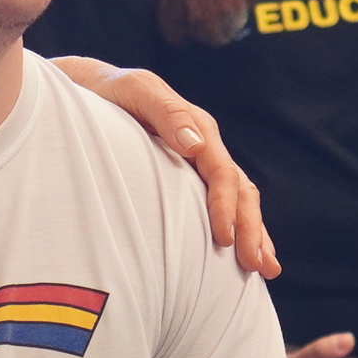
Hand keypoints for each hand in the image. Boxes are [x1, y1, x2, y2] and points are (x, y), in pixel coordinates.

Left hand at [49, 57, 277, 277]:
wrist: (92, 88)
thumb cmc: (109, 92)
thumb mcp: (136, 90)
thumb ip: (166, 113)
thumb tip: (196, 145)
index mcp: (198, 127)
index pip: (222, 172)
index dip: (225, 207)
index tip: (224, 239)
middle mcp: (206, 147)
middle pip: (240, 191)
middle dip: (252, 229)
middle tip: (257, 266)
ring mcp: (200, 164)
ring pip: (239, 201)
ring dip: (255, 234)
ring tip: (265, 270)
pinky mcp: (189, 178)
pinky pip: (222, 205)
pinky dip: (238, 229)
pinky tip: (243, 257)